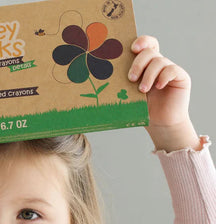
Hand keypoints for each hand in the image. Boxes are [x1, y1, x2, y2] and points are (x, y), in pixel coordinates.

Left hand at [128, 35, 199, 150]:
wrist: (159, 123)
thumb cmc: (140, 108)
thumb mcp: (128, 94)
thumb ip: (121, 82)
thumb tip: (101, 75)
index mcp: (144, 65)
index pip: (145, 45)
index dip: (141, 41)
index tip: (132, 48)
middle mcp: (157, 64)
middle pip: (149, 51)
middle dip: (138, 63)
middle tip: (131, 78)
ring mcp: (169, 70)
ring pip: (159, 61)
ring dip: (148, 75)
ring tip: (142, 90)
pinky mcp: (180, 77)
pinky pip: (172, 70)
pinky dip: (163, 77)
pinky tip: (158, 87)